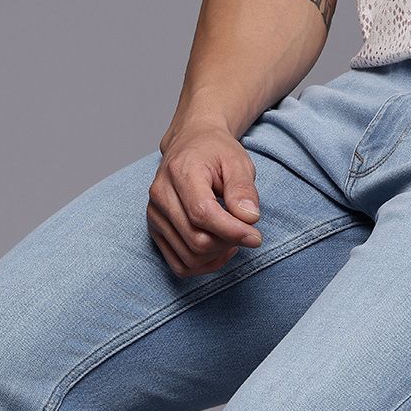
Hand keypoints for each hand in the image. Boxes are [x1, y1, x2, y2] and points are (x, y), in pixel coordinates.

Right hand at [147, 116, 262, 276]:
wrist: (191, 145)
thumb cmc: (215, 152)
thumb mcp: (237, 162)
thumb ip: (243, 189)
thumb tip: (249, 219)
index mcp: (179, 172)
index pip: (202, 214)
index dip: (232, 231)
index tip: (255, 236)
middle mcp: (160, 196)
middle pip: (196, 241)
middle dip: (227, 243)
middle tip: (245, 231)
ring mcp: (155, 216)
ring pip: (189, 257)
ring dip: (217, 255)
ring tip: (232, 237)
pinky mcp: (155, 231)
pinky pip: (180, 265)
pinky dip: (204, 265)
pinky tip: (219, 249)